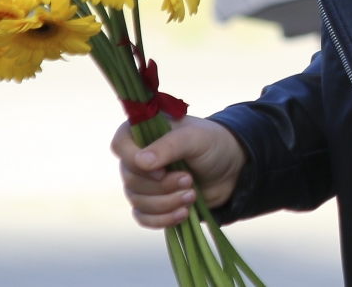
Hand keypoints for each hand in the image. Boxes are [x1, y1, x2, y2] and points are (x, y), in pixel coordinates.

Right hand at [112, 115, 247, 227]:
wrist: (231, 169)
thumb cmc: (213, 144)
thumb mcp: (196, 138)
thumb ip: (170, 145)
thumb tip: (140, 162)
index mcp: (144, 132)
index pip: (120, 145)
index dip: (135, 161)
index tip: (162, 169)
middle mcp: (138, 157)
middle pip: (130, 179)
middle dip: (162, 185)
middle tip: (189, 180)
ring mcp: (144, 182)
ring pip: (137, 201)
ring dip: (166, 202)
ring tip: (193, 194)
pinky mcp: (152, 202)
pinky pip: (143, 217)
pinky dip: (163, 219)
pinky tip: (183, 213)